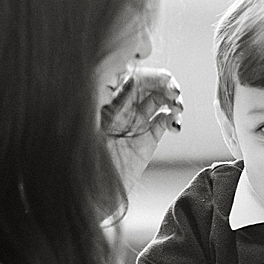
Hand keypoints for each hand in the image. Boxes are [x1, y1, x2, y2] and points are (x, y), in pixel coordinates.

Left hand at [101, 66, 182, 194]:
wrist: (94, 190)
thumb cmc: (86, 153)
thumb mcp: (92, 118)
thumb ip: (107, 94)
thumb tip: (127, 73)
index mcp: (108, 95)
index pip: (134, 74)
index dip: (152, 74)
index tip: (164, 80)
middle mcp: (123, 104)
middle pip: (151, 84)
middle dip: (167, 85)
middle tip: (175, 93)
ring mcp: (136, 120)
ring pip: (162, 100)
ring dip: (174, 100)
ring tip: (178, 109)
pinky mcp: (148, 137)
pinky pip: (166, 121)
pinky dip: (174, 120)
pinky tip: (175, 126)